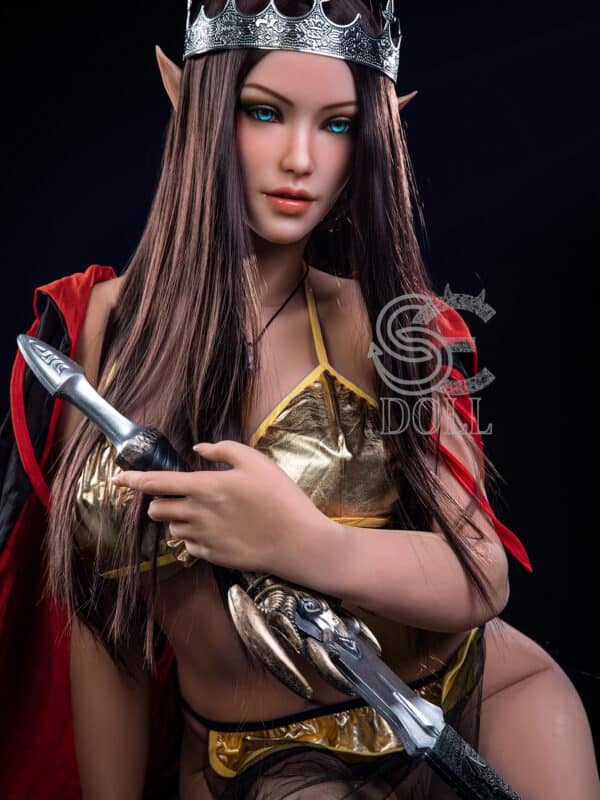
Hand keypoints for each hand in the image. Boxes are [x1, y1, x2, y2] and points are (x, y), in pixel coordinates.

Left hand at [111, 440, 330, 574]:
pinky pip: (187, 545)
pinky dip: (192, 536)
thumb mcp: (256, 461)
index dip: (131, 479)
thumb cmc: (280, 497)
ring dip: (177, 518)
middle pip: (156, 508)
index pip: (156, 482)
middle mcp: (197, 513)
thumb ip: (223, 449)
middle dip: (159, 500)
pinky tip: (214, 529)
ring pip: (171, 527)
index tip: (115, 478)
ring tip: (203, 511)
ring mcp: (203, 537)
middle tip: (180, 493)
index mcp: (204, 486)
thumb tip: (199, 448)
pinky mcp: (211, 555)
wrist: (297, 542)